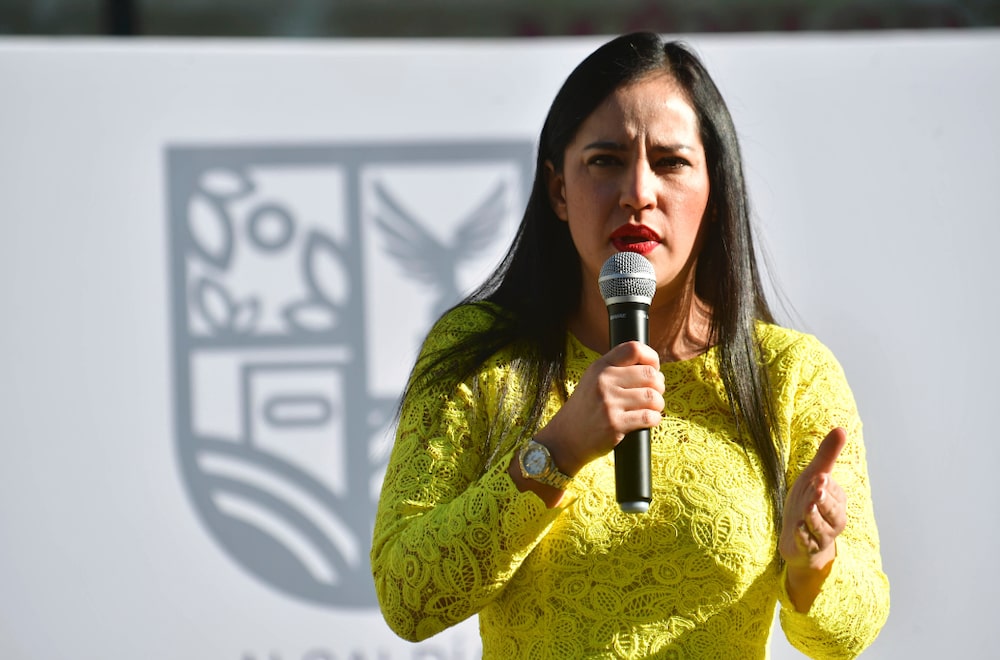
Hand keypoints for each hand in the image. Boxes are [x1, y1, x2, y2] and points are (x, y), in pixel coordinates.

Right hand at [535, 341, 664, 475]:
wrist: (565, 438)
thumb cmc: (587, 409)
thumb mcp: (594, 380)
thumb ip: (617, 369)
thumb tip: (653, 367)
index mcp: (600, 367)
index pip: (634, 349)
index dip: (652, 358)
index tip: (653, 369)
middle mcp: (604, 382)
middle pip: (651, 375)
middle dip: (659, 386)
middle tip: (652, 394)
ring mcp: (609, 403)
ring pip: (653, 397)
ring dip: (658, 405)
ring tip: (650, 409)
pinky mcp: (615, 424)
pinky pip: (650, 417)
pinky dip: (654, 419)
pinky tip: (646, 421)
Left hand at [779, 427, 847, 572]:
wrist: (797, 537)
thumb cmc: (808, 502)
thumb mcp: (814, 477)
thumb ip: (827, 455)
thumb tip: (841, 428)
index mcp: (837, 500)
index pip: (833, 491)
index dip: (824, 485)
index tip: (818, 477)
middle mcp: (834, 520)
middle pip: (831, 511)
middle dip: (823, 501)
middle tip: (816, 489)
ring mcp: (822, 536)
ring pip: (822, 529)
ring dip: (813, 518)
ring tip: (805, 509)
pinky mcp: (808, 548)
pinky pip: (808, 544)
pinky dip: (803, 537)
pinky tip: (797, 530)